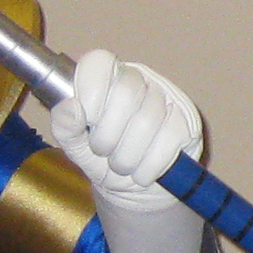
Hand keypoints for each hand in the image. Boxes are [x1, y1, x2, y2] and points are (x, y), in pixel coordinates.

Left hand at [48, 52, 202, 202]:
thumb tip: (69, 108)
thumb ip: (66, 127)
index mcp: (107, 77)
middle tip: (102, 152)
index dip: (91, 88)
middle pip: (126, 91)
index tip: (87, 119)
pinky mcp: (187, 121)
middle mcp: (140, 79)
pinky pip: (169, 139)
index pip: (99, 61)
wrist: (136, 190)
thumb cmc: (103, 161)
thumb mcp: (76, 148)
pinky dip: (150, 165)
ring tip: (121, 166)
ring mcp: (168, 97)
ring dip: (127, 156)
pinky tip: (143, 173)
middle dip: (107, 134)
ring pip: (147, 121)